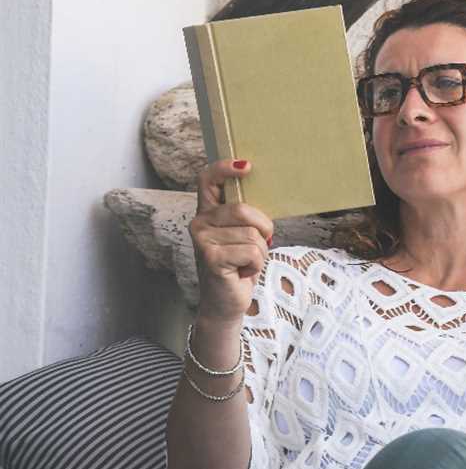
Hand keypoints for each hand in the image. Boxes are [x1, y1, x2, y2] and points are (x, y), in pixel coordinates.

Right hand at [190, 159, 273, 323]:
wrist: (225, 302)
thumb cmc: (238, 265)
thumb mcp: (242, 235)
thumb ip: (245, 215)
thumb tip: (263, 191)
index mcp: (207, 212)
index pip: (208, 179)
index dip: (225, 168)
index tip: (247, 166)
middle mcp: (199, 222)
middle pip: (243, 209)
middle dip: (263, 228)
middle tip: (259, 244)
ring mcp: (202, 240)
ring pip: (252, 234)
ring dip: (260, 252)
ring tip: (246, 262)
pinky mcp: (211, 257)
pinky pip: (252, 252)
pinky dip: (256, 264)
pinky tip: (243, 272)